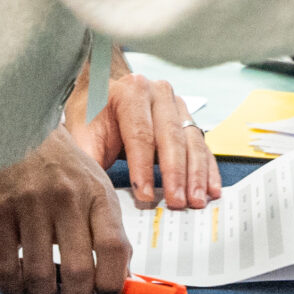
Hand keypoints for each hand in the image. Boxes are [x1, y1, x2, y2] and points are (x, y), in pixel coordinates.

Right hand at [0, 126, 130, 293]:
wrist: (15, 127)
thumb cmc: (61, 165)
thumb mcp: (94, 185)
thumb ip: (107, 227)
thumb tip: (122, 278)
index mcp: (97, 194)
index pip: (115, 248)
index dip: (113, 283)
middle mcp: (67, 199)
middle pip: (78, 271)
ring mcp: (30, 205)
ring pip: (39, 275)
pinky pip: (5, 266)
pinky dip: (12, 288)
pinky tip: (17, 288)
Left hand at [63, 54, 218, 209]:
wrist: (104, 92)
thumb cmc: (92, 115)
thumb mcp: (82, 133)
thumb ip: (89, 160)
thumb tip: (94, 193)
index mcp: (132, 91)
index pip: (140, 133)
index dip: (143, 167)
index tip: (144, 195)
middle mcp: (159, 93)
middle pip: (171, 137)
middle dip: (176, 174)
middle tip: (177, 202)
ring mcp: (178, 105)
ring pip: (191, 141)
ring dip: (196, 174)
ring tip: (196, 200)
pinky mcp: (188, 119)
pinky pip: (201, 145)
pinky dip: (207, 169)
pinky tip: (211, 189)